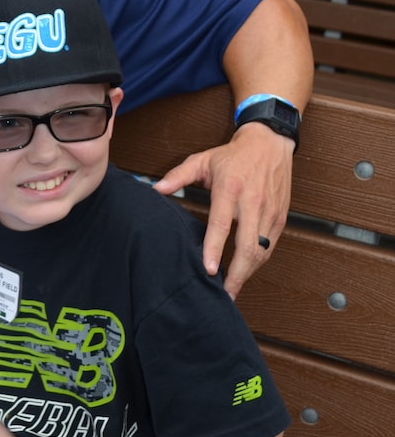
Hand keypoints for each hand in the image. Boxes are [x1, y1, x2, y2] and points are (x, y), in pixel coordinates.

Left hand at [154, 123, 292, 300]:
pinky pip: (270, 246)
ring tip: (233, 288)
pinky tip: (246, 272)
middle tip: (224, 294)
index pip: (222, 225)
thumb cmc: (233, 155)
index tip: (208, 270)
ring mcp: (269, 211)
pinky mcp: (281, 217)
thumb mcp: (202, 160)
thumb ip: (177, 176)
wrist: (269, 143)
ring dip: (247, 273)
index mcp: (230, 189)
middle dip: (236, 274)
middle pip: (247, 246)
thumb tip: (155, 189)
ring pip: (261, 251)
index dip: (214, 249)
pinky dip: (258, 262)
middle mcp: (252, 202)